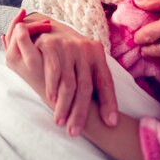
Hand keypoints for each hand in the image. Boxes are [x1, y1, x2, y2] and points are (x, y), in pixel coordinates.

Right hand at [4, 10, 117, 135]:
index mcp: (97, 53)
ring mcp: (67, 46)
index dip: (109, 103)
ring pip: (69, 83)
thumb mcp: (85, 63)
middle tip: (74, 132)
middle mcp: (84, 48)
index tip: (111, 124)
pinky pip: (53, 71)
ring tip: (61, 122)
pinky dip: (52, 87)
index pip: (105, 82)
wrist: (47, 27)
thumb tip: (111, 121)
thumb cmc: (69, 55)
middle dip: (80, 112)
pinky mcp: (50, 44)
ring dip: (64, 105)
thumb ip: (96, 84)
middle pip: (86, 86)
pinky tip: (51, 100)